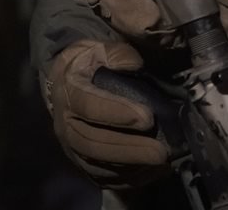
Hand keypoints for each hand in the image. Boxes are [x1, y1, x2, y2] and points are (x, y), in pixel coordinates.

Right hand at [46, 38, 171, 187]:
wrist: (66, 84)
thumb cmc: (89, 64)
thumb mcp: (100, 49)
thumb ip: (117, 54)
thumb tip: (134, 65)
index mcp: (69, 91)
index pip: (90, 106)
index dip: (118, 113)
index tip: (148, 117)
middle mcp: (66, 124)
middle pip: (94, 142)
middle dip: (129, 148)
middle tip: (160, 151)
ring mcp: (72, 147)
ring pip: (98, 164)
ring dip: (131, 165)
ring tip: (160, 162)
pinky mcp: (82, 162)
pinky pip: (102, 177)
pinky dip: (127, 178)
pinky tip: (151, 173)